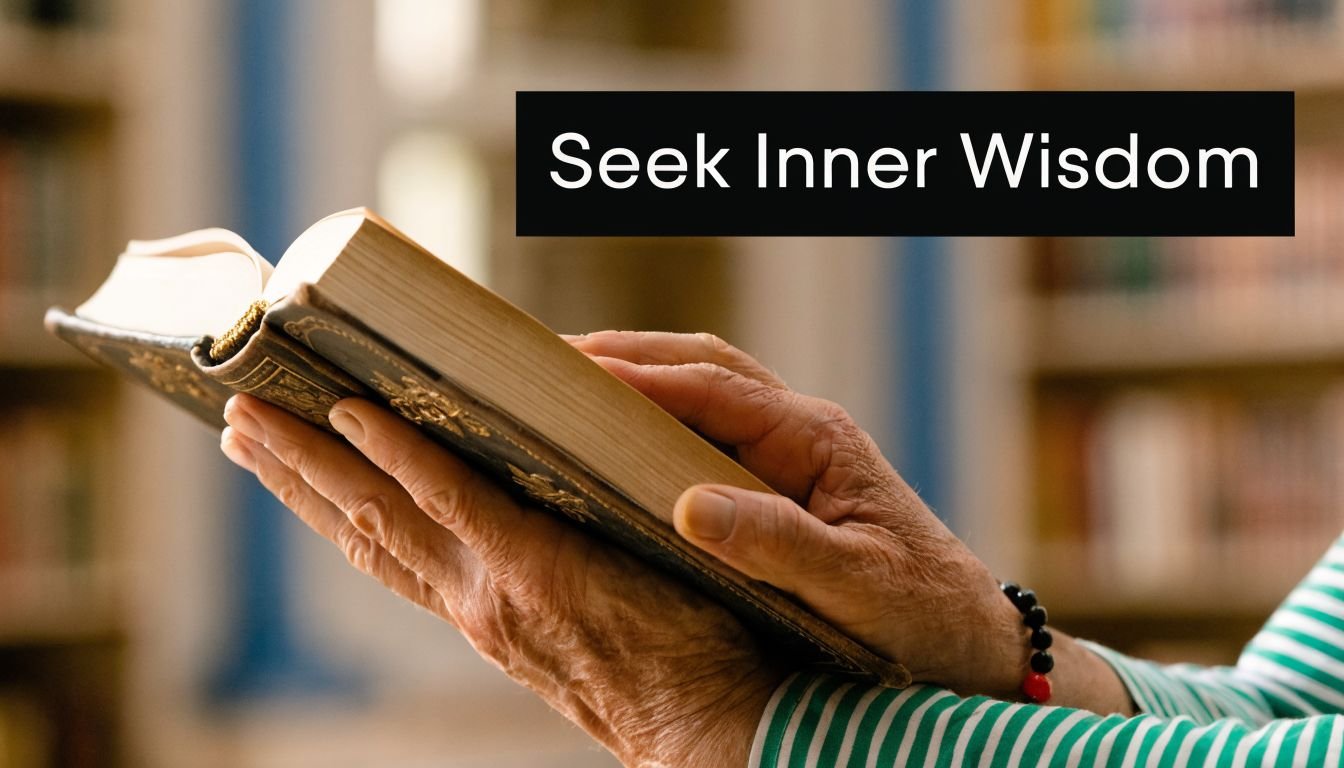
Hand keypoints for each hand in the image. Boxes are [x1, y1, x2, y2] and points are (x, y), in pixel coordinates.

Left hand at [219, 393, 783, 766]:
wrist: (696, 726)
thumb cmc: (699, 637)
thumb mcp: (661, 555)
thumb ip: (600, 502)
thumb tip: (554, 439)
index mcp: (536, 573)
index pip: (445, 498)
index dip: (392, 450)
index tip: (339, 403)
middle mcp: (487, 598)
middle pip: (378, 521)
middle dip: (304, 464)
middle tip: (243, 416)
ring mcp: (477, 617)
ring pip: (374, 546)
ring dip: (307, 494)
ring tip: (253, 450)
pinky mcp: (484, 630)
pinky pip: (402, 571)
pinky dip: (357, 529)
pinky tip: (334, 507)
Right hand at [569, 331, 1029, 697]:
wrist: (968, 634)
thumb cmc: (922, 611)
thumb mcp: (856, 587)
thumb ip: (779, 545)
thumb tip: (688, 506)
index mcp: (816, 438)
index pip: (714, 387)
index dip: (638, 377)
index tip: (569, 374)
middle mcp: (801, 428)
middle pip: (702, 364)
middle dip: (626, 355)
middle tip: (544, 363)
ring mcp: (791, 448)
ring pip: (704, 387)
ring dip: (639, 376)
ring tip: (564, 385)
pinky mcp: (782, 476)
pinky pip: (708, 428)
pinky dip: (657, 416)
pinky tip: (615, 437)